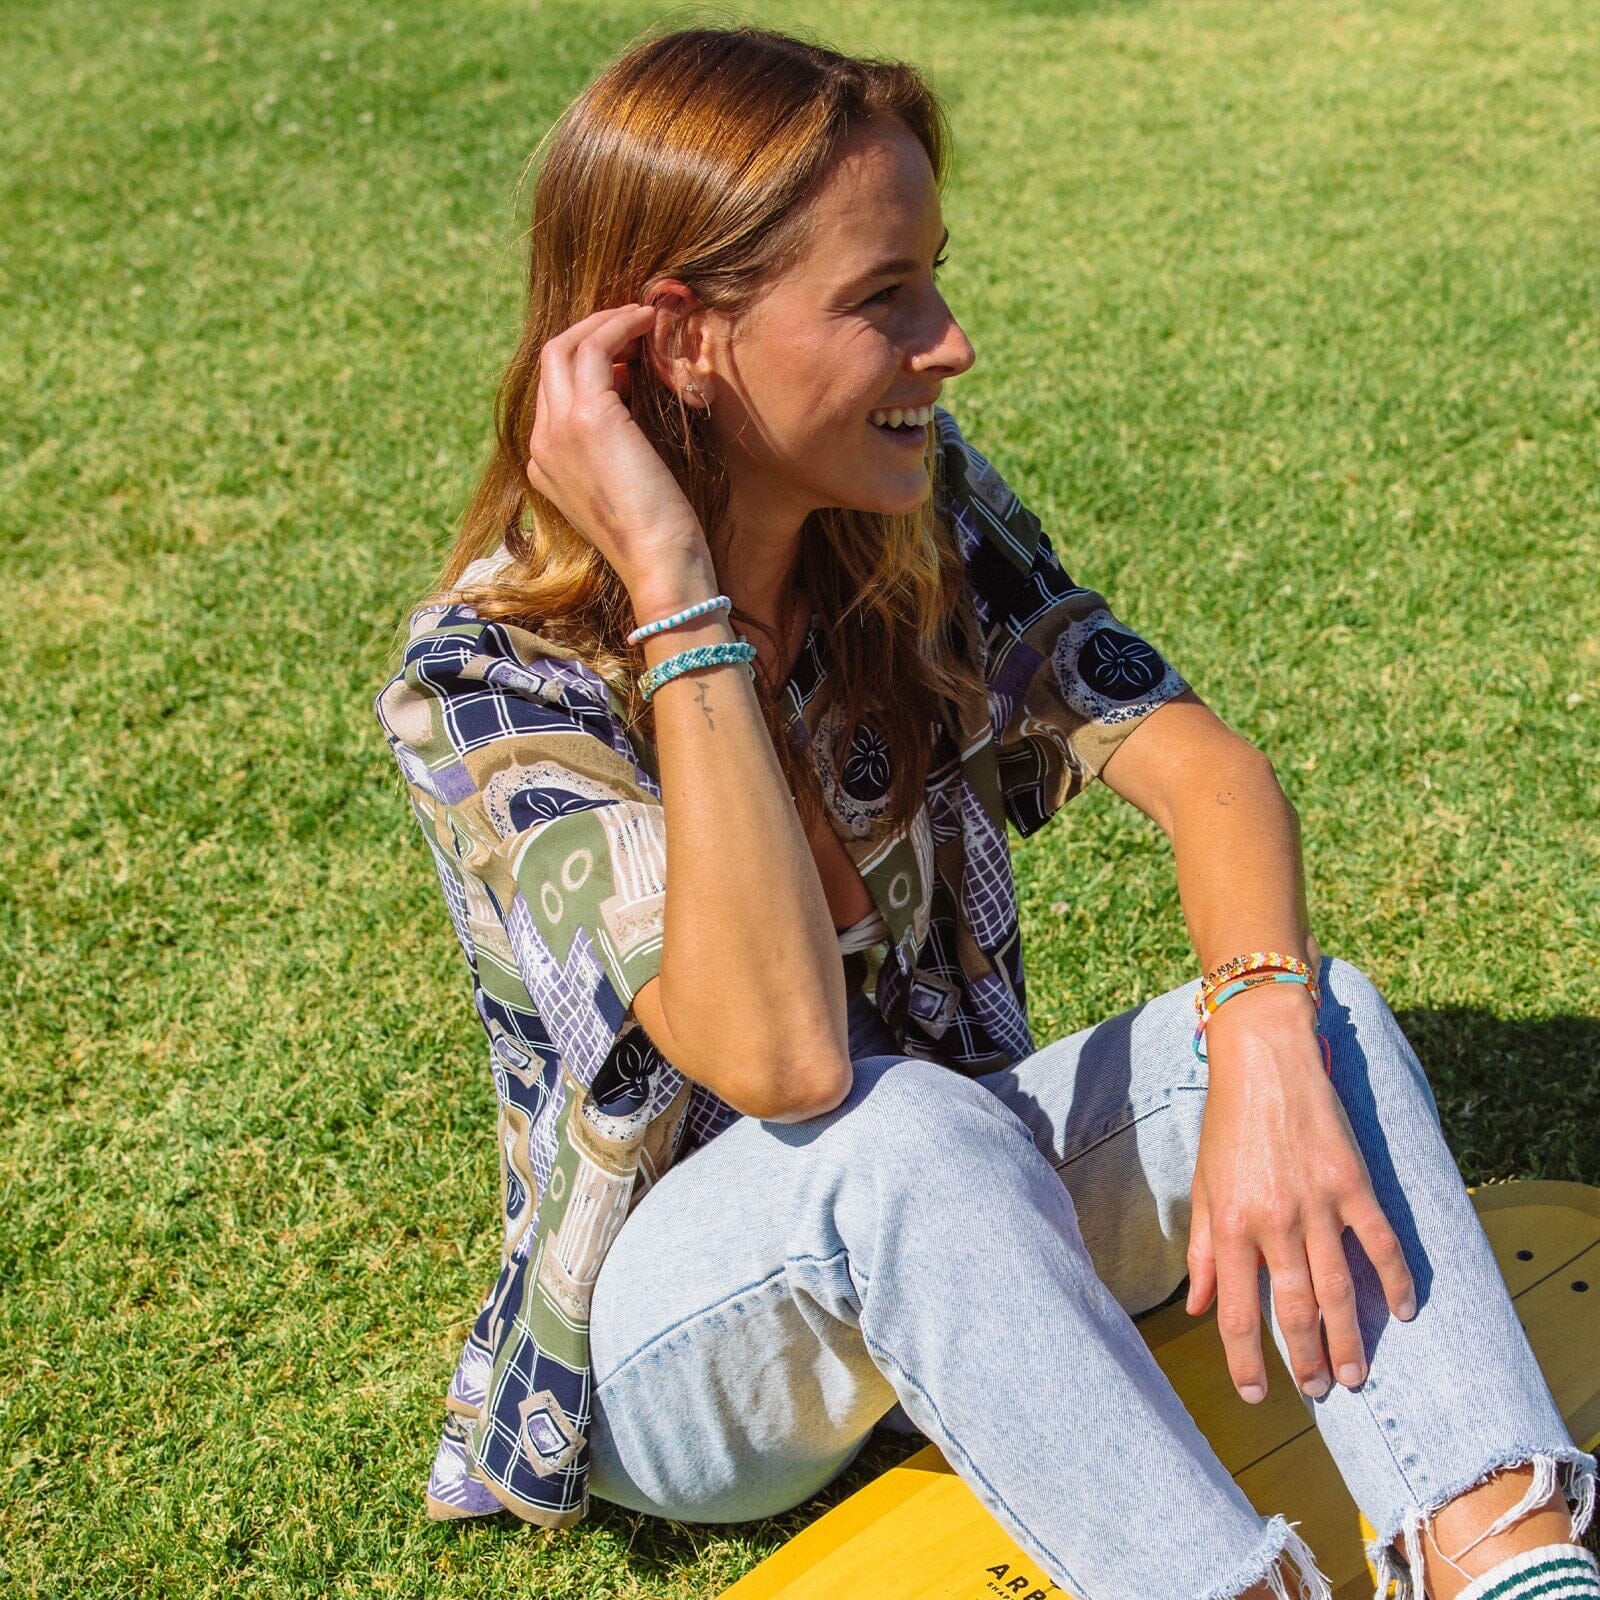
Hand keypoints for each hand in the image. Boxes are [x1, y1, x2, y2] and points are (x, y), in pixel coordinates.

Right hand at [525, 304, 708, 590]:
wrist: (658, 565)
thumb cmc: (658, 538)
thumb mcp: (626, 490)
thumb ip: (616, 452)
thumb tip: (631, 408)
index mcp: (545, 465)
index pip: (555, 393)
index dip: (591, 365)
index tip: (629, 357)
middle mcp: (541, 443)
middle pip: (552, 361)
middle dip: (592, 333)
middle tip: (634, 324)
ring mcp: (558, 428)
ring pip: (566, 346)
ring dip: (606, 322)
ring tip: (645, 318)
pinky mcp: (589, 416)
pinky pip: (594, 346)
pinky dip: (620, 325)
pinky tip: (650, 323)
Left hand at [1184, 983, 1416, 1402]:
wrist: (1263, 1058)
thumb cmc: (1227, 1122)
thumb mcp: (1204, 1184)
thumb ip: (1204, 1250)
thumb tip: (1199, 1308)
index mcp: (1231, 1223)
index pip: (1237, 1311)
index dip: (1245, 1360)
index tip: (1255, 1395)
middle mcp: (1273, 1220)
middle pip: (1293, 1310)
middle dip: (1306, 1359)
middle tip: (1317, 1391)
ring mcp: (1317, 1202)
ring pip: (1338, 1288)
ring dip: (1349, 1338)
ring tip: (1355, 1375)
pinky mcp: (1352, 1182)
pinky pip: (1379, 1243)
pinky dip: (1396, 1280)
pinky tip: (1404, 1311)